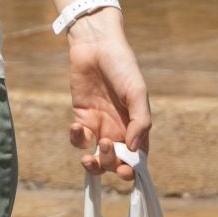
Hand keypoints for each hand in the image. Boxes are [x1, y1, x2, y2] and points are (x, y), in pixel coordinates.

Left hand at [66, 11, 150, 180]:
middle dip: (111, 165)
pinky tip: (77, 127)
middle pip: (115, 162)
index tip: (125, 171)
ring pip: (95, 156)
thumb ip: (140, 121)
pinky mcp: (81, 116)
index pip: (137, 159)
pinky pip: (79, 138)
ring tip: (89, 154)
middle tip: (105, 151)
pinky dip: (77, 139)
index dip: (131, 171)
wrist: (96, 45)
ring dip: (93, 162)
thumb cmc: (122, 66)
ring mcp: (99, 124)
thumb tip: (133, 150)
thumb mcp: (137, 92)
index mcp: (136, 127)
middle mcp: (119, 129)